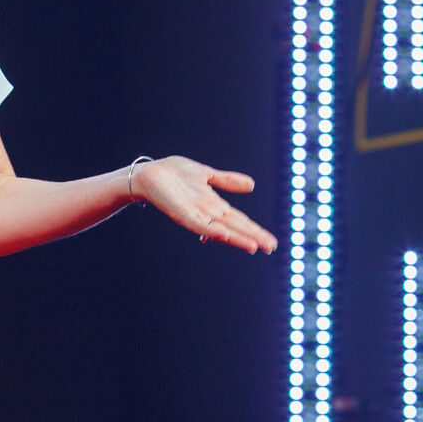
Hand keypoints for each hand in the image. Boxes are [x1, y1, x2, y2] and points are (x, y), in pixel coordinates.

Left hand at [132, 156, 277, 253]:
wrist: (150, 173)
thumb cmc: (175, 174)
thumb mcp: (206, 174)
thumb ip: (227, 181)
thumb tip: (252, 186)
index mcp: (214, 206)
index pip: (240, 221)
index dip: (255, 231)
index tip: (272, 242)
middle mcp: (207, 214)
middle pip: (234, 228)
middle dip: (253, 237)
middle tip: (272, 248)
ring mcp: (195, 216)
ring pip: (220, 230)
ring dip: (236, 238)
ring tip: (254, 247)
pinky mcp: (182, 214)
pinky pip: (198, 225)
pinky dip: (211, 230)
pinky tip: (223, 235)